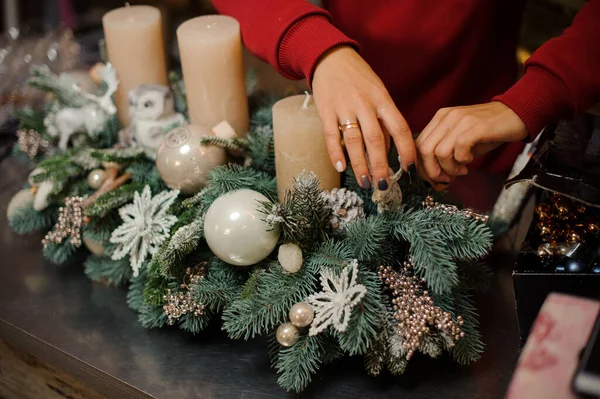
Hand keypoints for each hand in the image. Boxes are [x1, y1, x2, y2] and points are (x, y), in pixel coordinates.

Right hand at [312, 46, 415, 189]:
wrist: (330, 57)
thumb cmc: (359, 79)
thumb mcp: (378, 93)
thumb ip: (384, 120)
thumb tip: (389, 150)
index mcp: (383, 99)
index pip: (400, 127)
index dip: (406, 150)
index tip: (410, 169)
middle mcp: (365, 103)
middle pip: (376, 139)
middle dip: (380, 165)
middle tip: (384, 185)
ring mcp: (344, 107)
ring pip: (353, 141)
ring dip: (359, 165)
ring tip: (365, 182)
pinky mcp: (325, 110)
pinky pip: (330, 135)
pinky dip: (335, 153)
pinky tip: (341, 168)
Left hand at [415, 102, 527, 190]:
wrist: (517, 114)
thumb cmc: (488, 132)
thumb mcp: (462, 143)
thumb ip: (446, 158)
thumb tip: (435, 182)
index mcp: (439, 119)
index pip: (418, 146)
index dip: (423, 167)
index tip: (435, 179)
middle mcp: (446, 117)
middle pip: (424, 150)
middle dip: (432, 172)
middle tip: (447, 179)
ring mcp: (460, 120)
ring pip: (439, 152)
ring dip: (449, 168)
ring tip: (461, 170)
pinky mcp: (475, 126)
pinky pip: (458, 149)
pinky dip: (462, 161)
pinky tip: (470, 160)